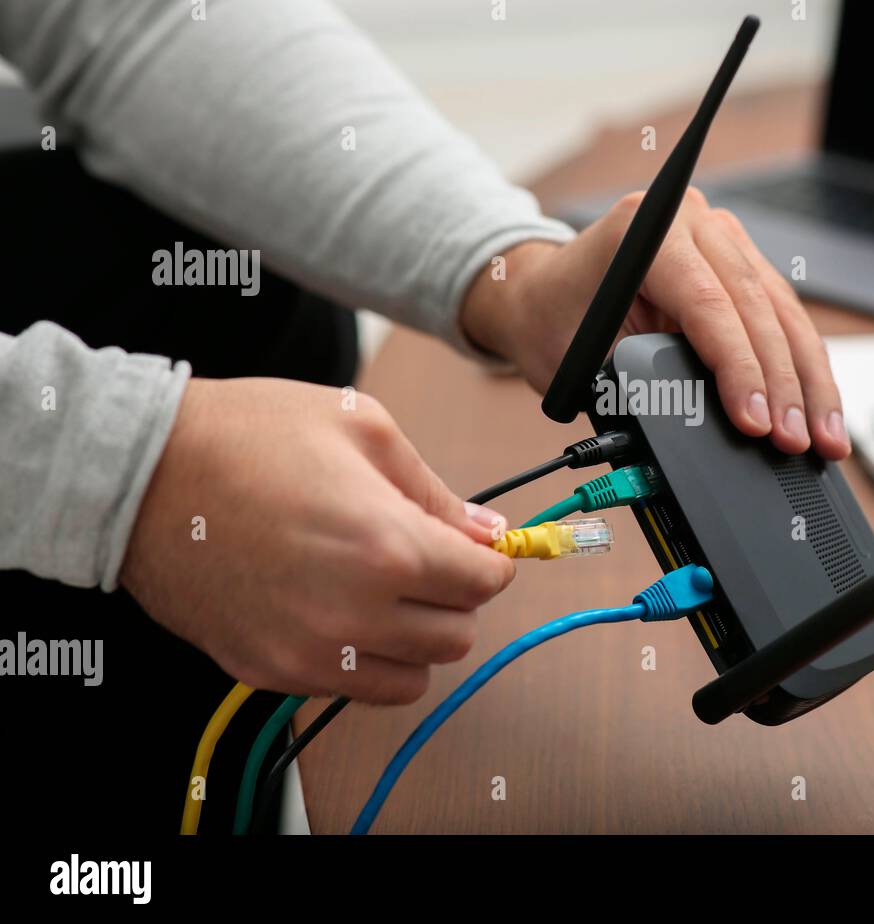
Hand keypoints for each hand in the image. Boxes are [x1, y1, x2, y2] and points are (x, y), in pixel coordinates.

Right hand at [120, 377, 514, 704]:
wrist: (139, 472)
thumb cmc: (249, 435)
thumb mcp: (363, 430)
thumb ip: (435, 492)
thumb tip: (487, 532)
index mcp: (388, 549)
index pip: (484, 584)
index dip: (488, 561)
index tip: (474, 547)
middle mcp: (352, 614)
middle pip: (456, 637)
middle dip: (456, 599)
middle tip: (429, 562)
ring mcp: (306, 653)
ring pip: (411, 679)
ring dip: (414, 639)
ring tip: (385, 591)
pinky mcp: (268, 671)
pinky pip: (349, 688)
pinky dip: (363, 659)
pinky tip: (339, 611)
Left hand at [461, 188, 850, 458]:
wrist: (543, 293)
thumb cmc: (553, 322)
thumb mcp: (580, 360)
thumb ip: (638, 386)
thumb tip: (702, 431)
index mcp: (644, 229)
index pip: (709, 304)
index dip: (739, 369)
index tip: (755, 422)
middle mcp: (691, 220)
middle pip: (756, 307)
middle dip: (782, 385)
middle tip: (795, 441)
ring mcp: (722, 237)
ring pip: (783, 312)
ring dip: (808, 380)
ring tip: (823, 437)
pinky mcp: (742, 263)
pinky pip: (782, 315)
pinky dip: (802, 366)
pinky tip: (819, 407)